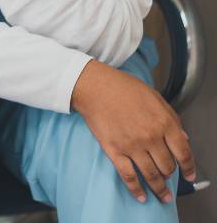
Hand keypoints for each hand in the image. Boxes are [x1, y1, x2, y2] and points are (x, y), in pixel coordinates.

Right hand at [72, 59, 196, 203]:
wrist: (95, 87)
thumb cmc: (123, 88)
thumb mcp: (155, 98)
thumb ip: (172, 119)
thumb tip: (183, 138)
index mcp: (164, 123)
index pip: (183, 153)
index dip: (189, 167)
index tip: (189, 175)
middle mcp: (150, 137)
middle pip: (167, 166)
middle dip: (170, 174)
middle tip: (168, 177)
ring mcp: (132, 146)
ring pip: (151, 174)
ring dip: (159, 188)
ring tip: (162, 195)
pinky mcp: (114, 151)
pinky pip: (128, 176)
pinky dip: (136, 189)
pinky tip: (141, 196)